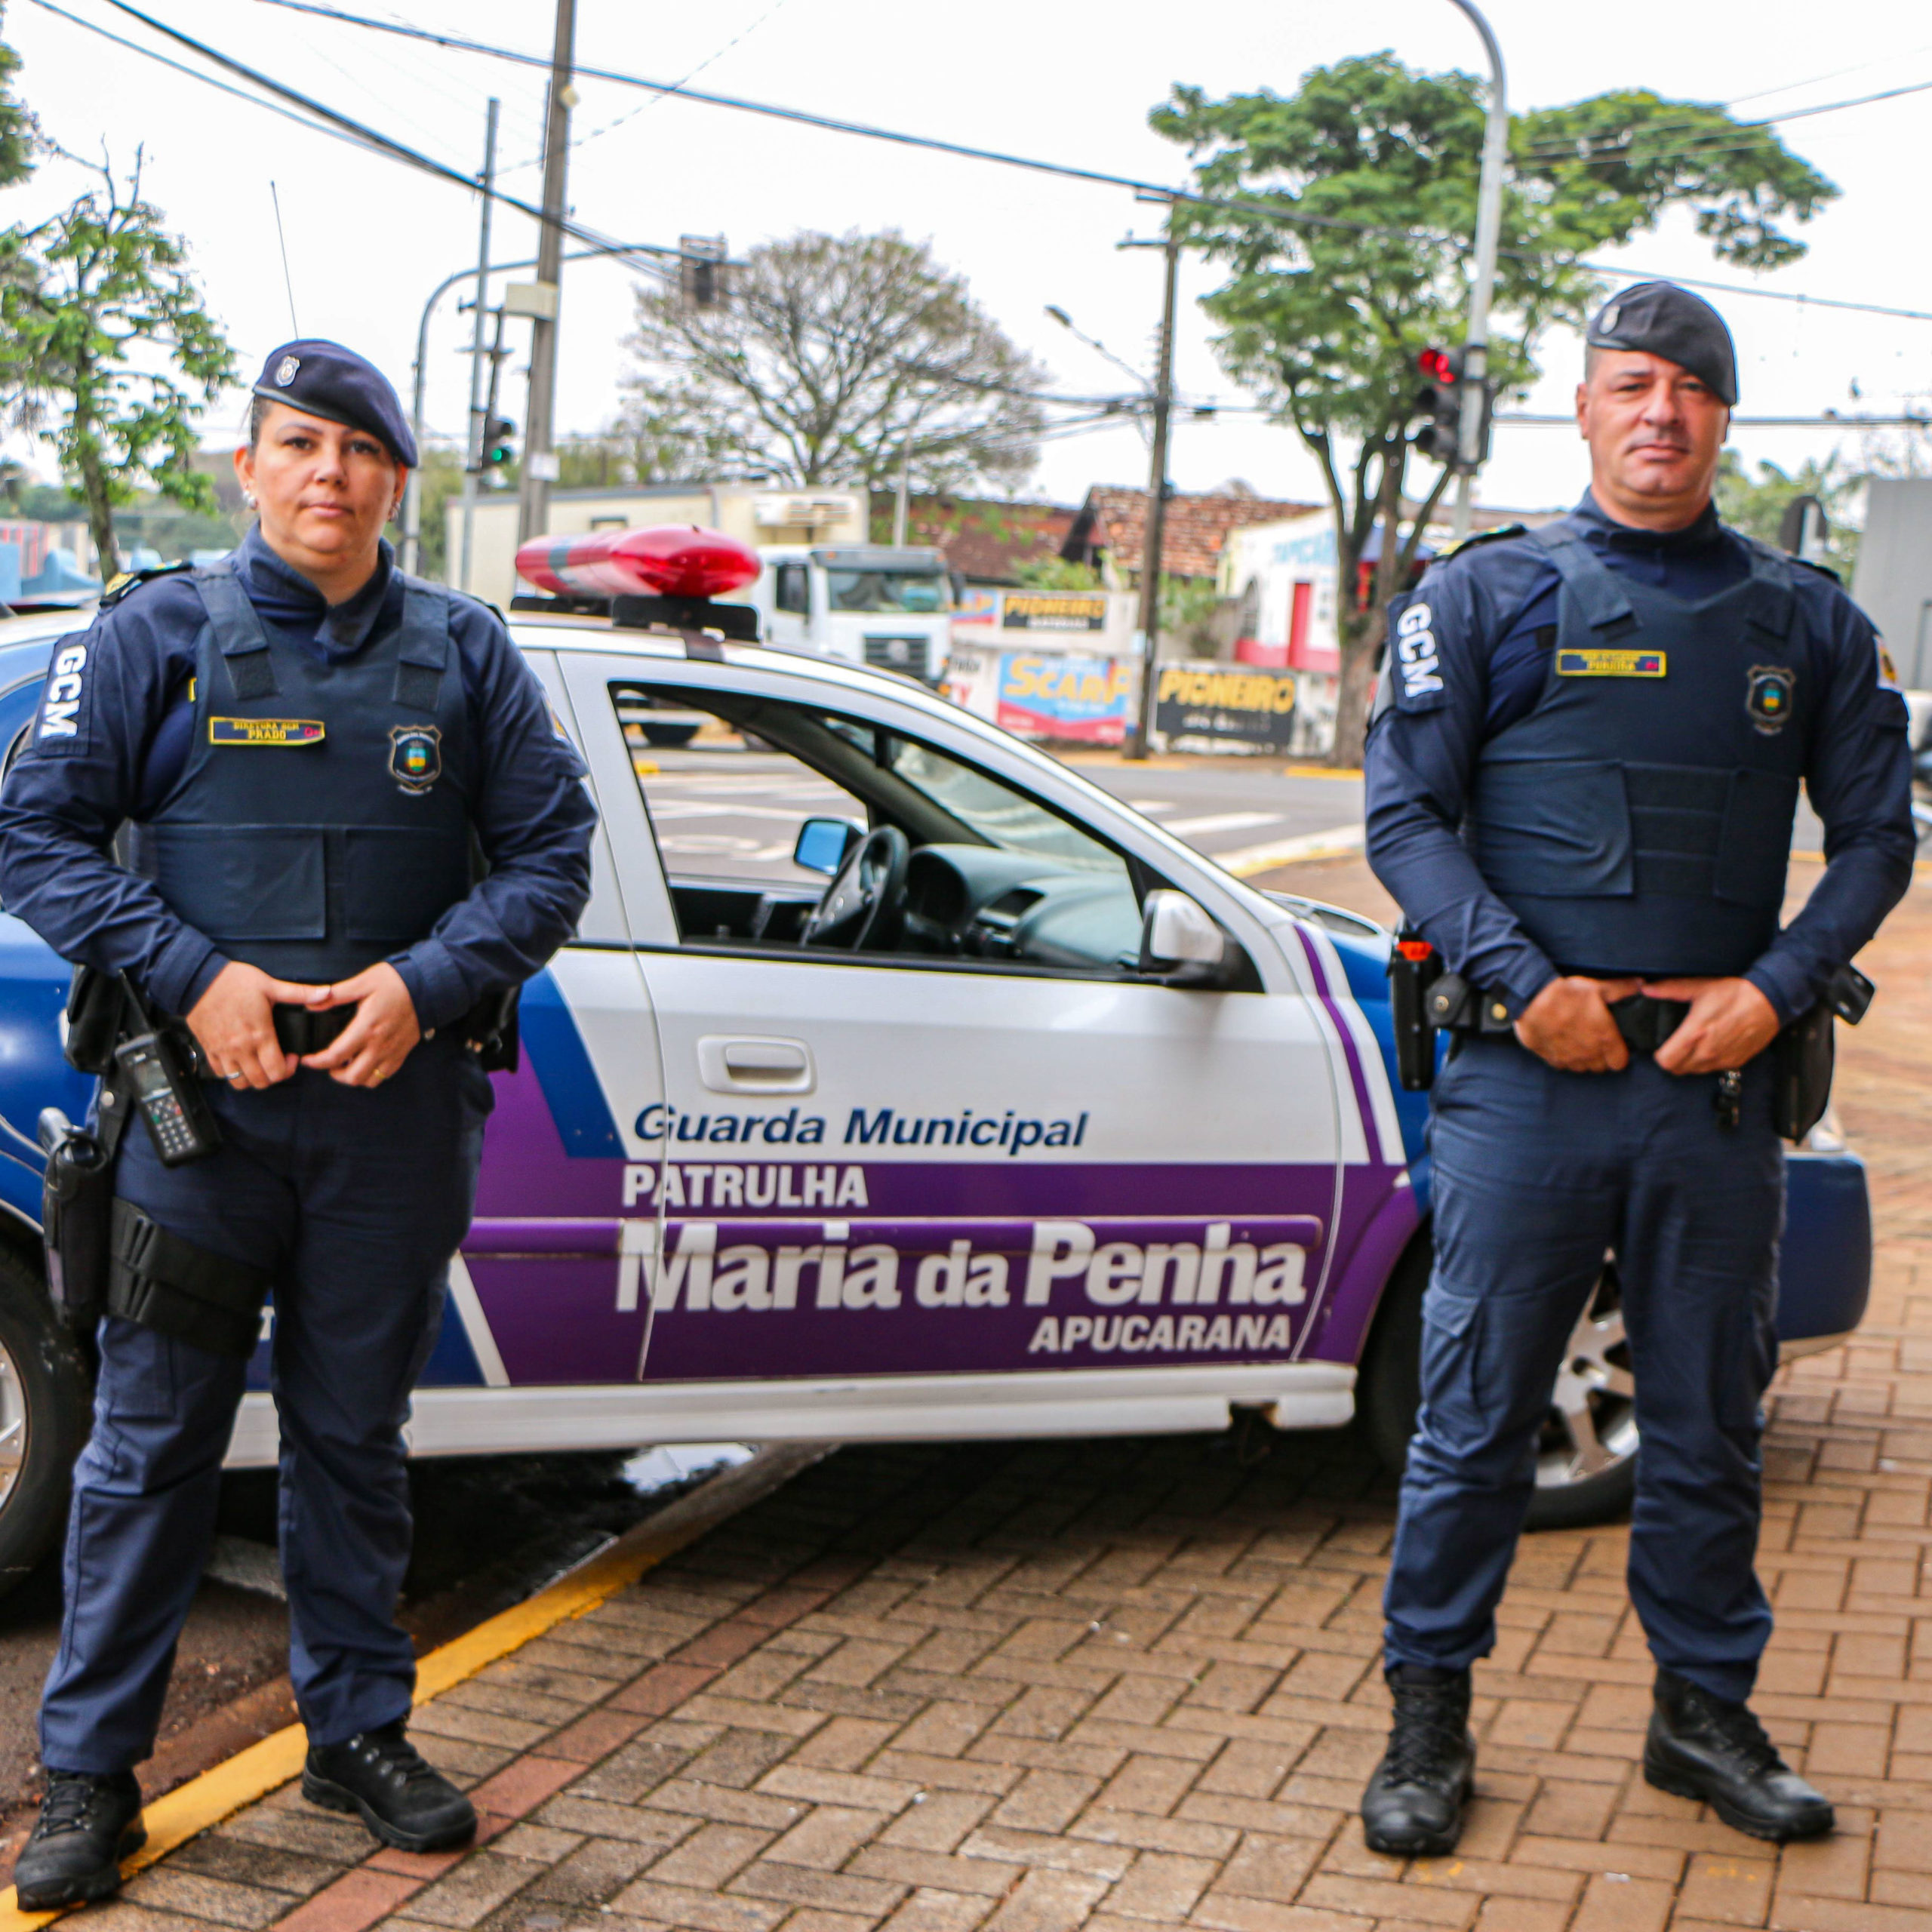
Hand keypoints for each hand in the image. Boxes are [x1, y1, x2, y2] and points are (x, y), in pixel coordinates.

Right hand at [186, 961, 317, 1088]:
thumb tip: (326, 993)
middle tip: (278, 1062)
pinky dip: (232, 1074)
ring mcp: (222, 1051)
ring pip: (239, 1083)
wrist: (196, 979)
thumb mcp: (270, 985)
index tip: (292, 1057)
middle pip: (260, 1081)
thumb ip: (300, 993)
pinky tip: (241, 1061)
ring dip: (253, 1079)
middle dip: (274, 1077)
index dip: (289, 1070)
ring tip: (259, 1064)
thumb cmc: (232, 981)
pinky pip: (220, 1074)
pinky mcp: (208, 1049)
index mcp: (259, 1034)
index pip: (277, 1071)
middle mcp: (240, 1048)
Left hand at [299, 963, 421, 1088]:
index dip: (317, 1062)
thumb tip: (311, 1003)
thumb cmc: (396, 983)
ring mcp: (392, 1052)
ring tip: (346, 1065)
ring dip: (354, 1077)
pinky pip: (384, 1075)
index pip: (336, 1055)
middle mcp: (379, 1045)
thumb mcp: (363, 982)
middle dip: (334, 1074)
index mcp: (366, 1028)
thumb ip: (336, 995)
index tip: (308, 1059)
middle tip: (328, 1063)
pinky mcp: (402, 1053)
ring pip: (369, 1081)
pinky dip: (371, 1075)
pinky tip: (365, 1062)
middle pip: (352, 1076)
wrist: (428, 987)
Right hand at [1514, 975, 1641, 1072]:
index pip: (1619, 1062)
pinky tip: (1559, 1041)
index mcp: (1604, 1038)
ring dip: (1582, 1058)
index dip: (1619, 1053)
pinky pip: (1560, 1064)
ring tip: (1577, 1041)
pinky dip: (1562, 1056)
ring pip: (1580, 1067)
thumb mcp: (1597, 987)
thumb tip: (1641, 984)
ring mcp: (1567, 1058)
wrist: (1531, 999)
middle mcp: (1587, 1053)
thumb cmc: (1566, 994)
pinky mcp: (1549, 1057)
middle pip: (1600, 1067)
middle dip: (1600, 1056)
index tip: (1614, 1044)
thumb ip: (1621, 989)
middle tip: (1594, 1039)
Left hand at [1645, 976, 1779, 1075]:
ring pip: (1695, 1071)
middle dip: (1672, 1059)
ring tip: (1692, 1045)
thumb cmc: (1734, 994)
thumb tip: (1646, 988)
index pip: (1666, 1062)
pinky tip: (1710, 1046)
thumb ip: (1669, 989)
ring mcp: (1722, 1060)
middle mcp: (1707, 1052)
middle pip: (1677, 1070)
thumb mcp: (1699, 987)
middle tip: (1675, 1045)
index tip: (1661, 1047)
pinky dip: (1707, 1062)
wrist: (1769, 1002)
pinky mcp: (1735, 1062)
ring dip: (1689, 1062)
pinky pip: (1713, 1069)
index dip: (1659, 1055)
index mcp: (1695, 1034)